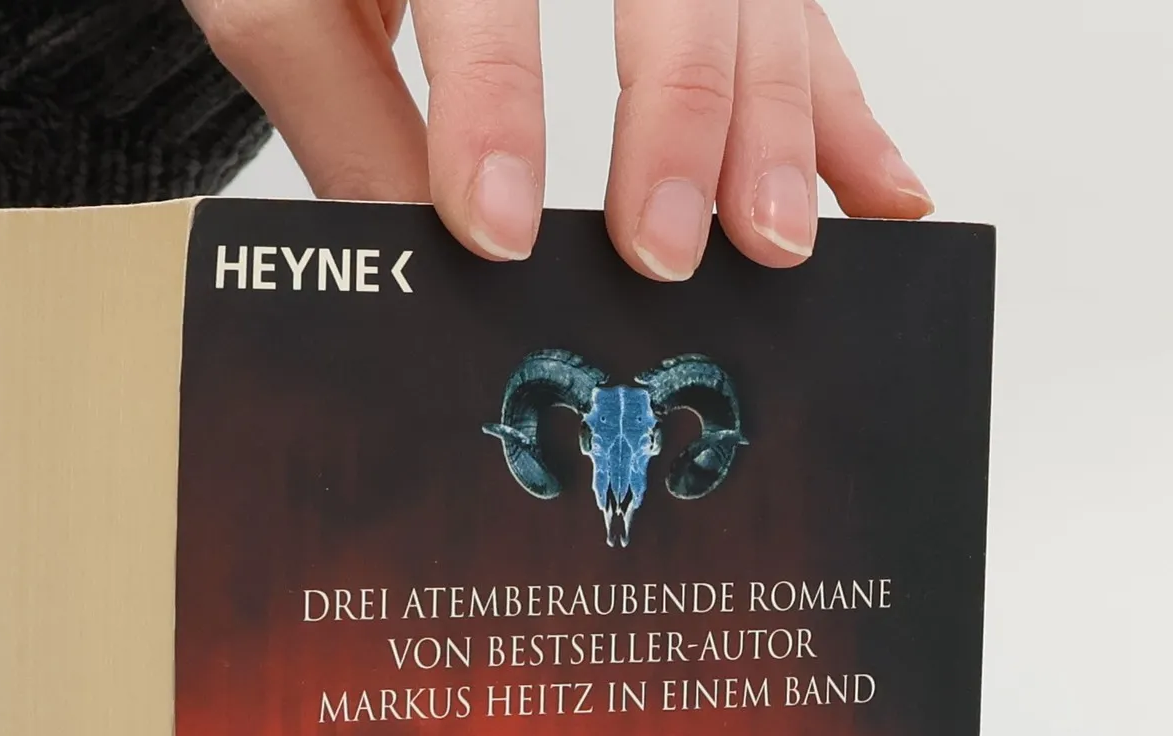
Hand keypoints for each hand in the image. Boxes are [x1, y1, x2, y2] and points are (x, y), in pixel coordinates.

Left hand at [184, 0, 930, 278]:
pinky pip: (805, 20)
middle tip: (664, 253)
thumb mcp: (292, 4)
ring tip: (774, 242)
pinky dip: (843, 114)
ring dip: (781, 125)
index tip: (498, 231)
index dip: (494, 108)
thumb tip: (417, 271)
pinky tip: (881, 195)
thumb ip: (348, 125)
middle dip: (679, 118)